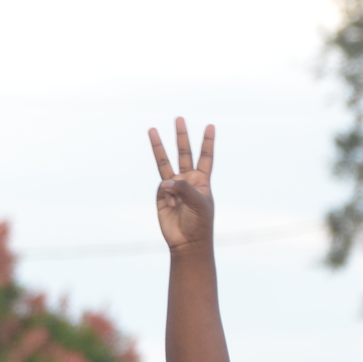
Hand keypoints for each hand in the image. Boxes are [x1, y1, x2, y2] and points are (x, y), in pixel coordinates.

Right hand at [151, 118, 215, 252]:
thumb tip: (165, 181)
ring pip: (165, 162)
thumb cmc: (199, 223)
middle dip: (181, 136)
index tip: (210, 126)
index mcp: (202, 180)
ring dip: (159, 147)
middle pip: (184, 153)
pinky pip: (162, 187)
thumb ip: (183, 187)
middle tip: (179, 118)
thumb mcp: (198, 202)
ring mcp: (173, 187)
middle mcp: (187, 180)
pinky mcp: (161, 195)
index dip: (207, 142)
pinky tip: (172, 204)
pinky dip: (166, 194)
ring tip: (152, 129)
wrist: (187, 242)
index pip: (206, 157)